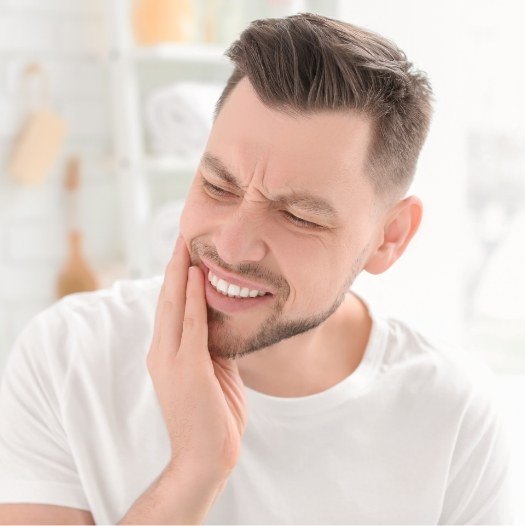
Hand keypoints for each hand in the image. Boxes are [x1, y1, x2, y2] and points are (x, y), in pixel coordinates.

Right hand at [147, 236, 247, 482]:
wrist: (206, 456)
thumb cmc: (214, 414)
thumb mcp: (214, 370)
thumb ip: (213, 343)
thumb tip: (224, 318)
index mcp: (167, 353)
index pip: (169, 307)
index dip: (175, 277)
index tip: (184, 252)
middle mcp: (162, 352)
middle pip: (165, 299)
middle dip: (173, 266)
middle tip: (181, 235)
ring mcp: (170, 360)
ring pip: (172, 306)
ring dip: (179, 273)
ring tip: (185, 244)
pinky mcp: (186, 368)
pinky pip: (191, 325)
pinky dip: (192, 298)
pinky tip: (195, 276)